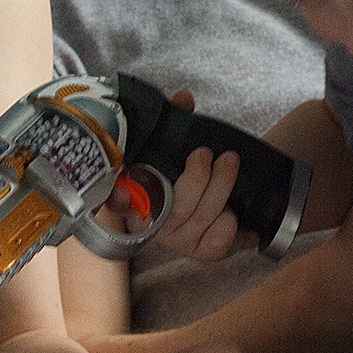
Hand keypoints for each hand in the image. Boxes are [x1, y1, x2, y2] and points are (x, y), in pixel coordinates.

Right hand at [116, 91, 253, 262]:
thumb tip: (184, 99)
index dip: (117, 201)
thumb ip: (175, 121)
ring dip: (221, 187)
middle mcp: (155, 224)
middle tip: (206, 153)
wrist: (218, 200)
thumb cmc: (186, 171)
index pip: (116, 203)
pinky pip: (218, 242)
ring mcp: (180, 242)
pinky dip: (231, 221)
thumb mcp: (175, 146)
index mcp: (138, 198)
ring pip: (201, 219)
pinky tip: (235, 207)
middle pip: (174, 208)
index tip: (123, 193)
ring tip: (230, 162)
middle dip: (196, 177)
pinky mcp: (204, 252)